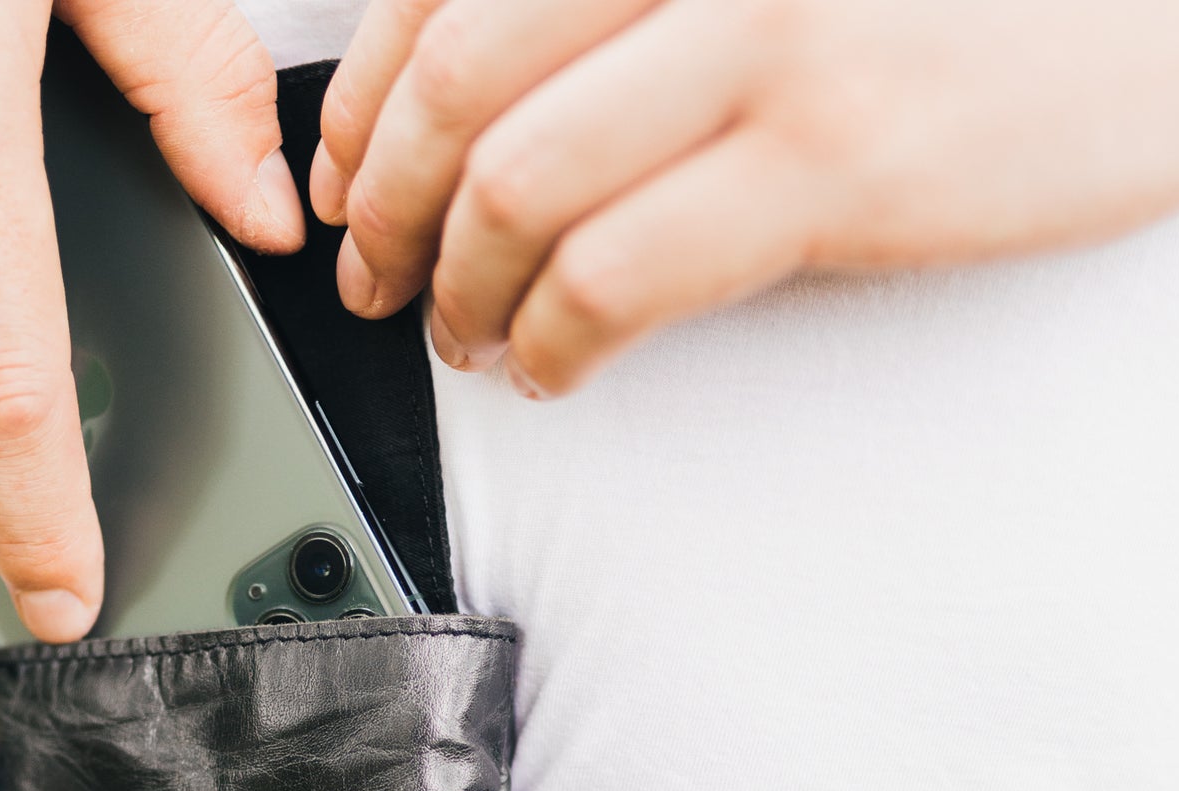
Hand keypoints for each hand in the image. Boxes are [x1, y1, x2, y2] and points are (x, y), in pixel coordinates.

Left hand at [311, 0, 1178, 397]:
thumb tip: (504, 106)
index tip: (344, 179)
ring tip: (464, 339)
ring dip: (458, 292)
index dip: (363, 102)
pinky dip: (550, 340)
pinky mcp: (834, 157)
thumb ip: (649, 10)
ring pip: (515, 184)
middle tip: (377, 279)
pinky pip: (617, 273)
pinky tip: (550, 367)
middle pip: (456, 85)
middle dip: (384, 207)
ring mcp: (772, 35)